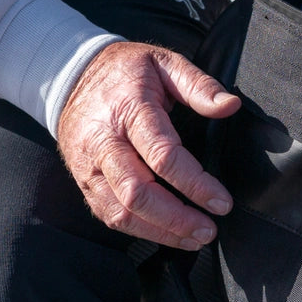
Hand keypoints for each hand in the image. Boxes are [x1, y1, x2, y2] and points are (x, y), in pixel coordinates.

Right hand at [56, 41, 239, 249]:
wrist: (72, 74)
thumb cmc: (125, 70)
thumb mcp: (164, 62)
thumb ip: (198, 84)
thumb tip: (230, 105)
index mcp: (129, 109)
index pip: (163, 155)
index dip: (194, 183)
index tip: (221, 202)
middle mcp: (104, 141)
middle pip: (137, 192)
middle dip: (176, 218)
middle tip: (208, 229)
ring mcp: (89, 164)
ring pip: (119, 211)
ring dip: (159, 231)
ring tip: (193, 239)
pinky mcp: (83, 180)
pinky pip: (107, 213)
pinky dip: (137, 230)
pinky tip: (165, 233)